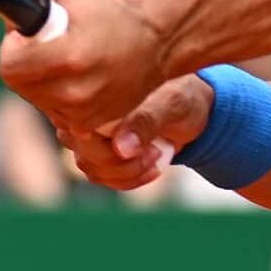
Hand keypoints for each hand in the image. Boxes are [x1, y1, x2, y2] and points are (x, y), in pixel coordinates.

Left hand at [0, 0, 173, 131]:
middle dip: (25, 63)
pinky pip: (54, 110)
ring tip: (68, 61)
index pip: (10, 66)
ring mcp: (83, 112)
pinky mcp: (90, 123)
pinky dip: (58, 95)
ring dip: (41, 81)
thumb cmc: (111, 13)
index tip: (25, 39)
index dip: (12, 49)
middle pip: (19, 84)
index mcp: (69, 56)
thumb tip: (8, 22)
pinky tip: (78, 78)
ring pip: (35, 98)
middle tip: (46, 47)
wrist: (155, 43)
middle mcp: (75, 91)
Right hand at [54, 75, 211, 191]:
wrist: (190, 109)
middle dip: (122, 163)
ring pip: (94, 170)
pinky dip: (132, 178)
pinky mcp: (100, 156)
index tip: (141, 147)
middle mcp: (85, 114)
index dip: (106, 147)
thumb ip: (146, 122)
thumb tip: (121, 148)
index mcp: (96, 92)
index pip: (80, 128)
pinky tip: (153, 165)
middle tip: (154, 152)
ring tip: (156, 154)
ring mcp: (89, 137)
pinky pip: (106, 178)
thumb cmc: (180, 96)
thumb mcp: (170, 103)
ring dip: (130, 171)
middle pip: (85, 154)